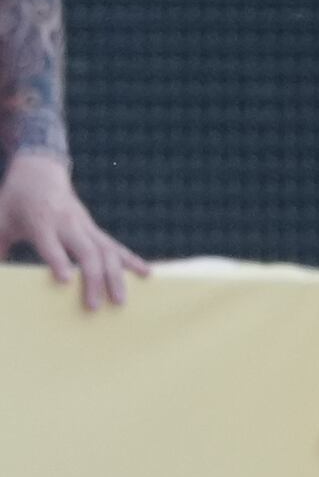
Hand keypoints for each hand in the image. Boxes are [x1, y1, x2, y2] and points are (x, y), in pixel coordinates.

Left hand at [0, 150, 141, 311]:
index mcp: (41, 221)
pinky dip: (132, 260)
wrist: (39, 171)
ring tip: (121, 301)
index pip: (51, 244)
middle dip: (93, 279)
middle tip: (95, 306)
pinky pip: (116, 246)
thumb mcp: (2, 218)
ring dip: (116, 277)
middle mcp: (67, 224)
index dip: (59, 260)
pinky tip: (146, 273)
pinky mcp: (94, 229)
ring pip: (107, 251)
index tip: (65, 280)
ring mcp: (85, 225)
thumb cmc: (17, 199)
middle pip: (86, 252)